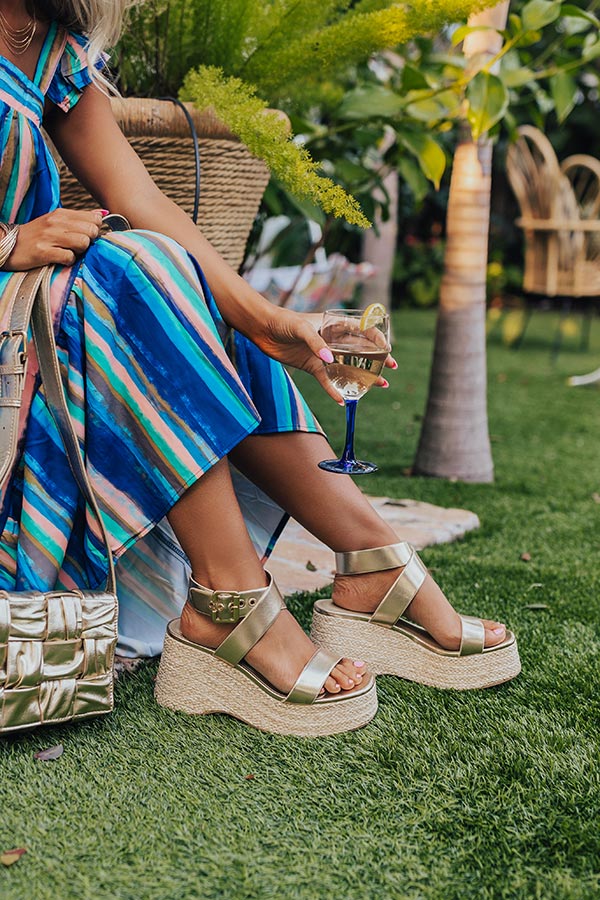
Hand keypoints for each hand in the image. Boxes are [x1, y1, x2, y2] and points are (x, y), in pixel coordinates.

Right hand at [4, 208, 102, 269]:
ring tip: (69, 252)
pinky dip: (69, 262)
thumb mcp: (56, 221)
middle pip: (92, 231)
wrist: (9, 245)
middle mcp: (56, 222)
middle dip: (89, 242)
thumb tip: (101, 214)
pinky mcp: (43, 252)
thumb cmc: (37, 235)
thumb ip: (79, 218)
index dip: (94, 230)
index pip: (94, 218)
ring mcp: (49, 236)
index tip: (86, 236)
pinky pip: (69, 257)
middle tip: (77, 247)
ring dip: (80, 252)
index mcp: (61, 214)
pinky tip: (60, 260)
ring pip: (83, 243)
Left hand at [253, 307, 396, 402]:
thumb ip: (316, 343)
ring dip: (363, 376)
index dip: (377, 339)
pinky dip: (334, 390)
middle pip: (361, 350)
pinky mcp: (312, 366)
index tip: (388, 349)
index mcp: (335, 324)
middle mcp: (332, 339)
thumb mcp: (301, 328)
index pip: (363, 330)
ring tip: (381, 385)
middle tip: (391, 368)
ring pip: (348, 367)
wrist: (262, 329)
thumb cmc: (283, 321)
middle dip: (377, 359)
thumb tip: (330, 360)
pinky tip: (343, 400)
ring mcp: (323, 354)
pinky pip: (327, 380)